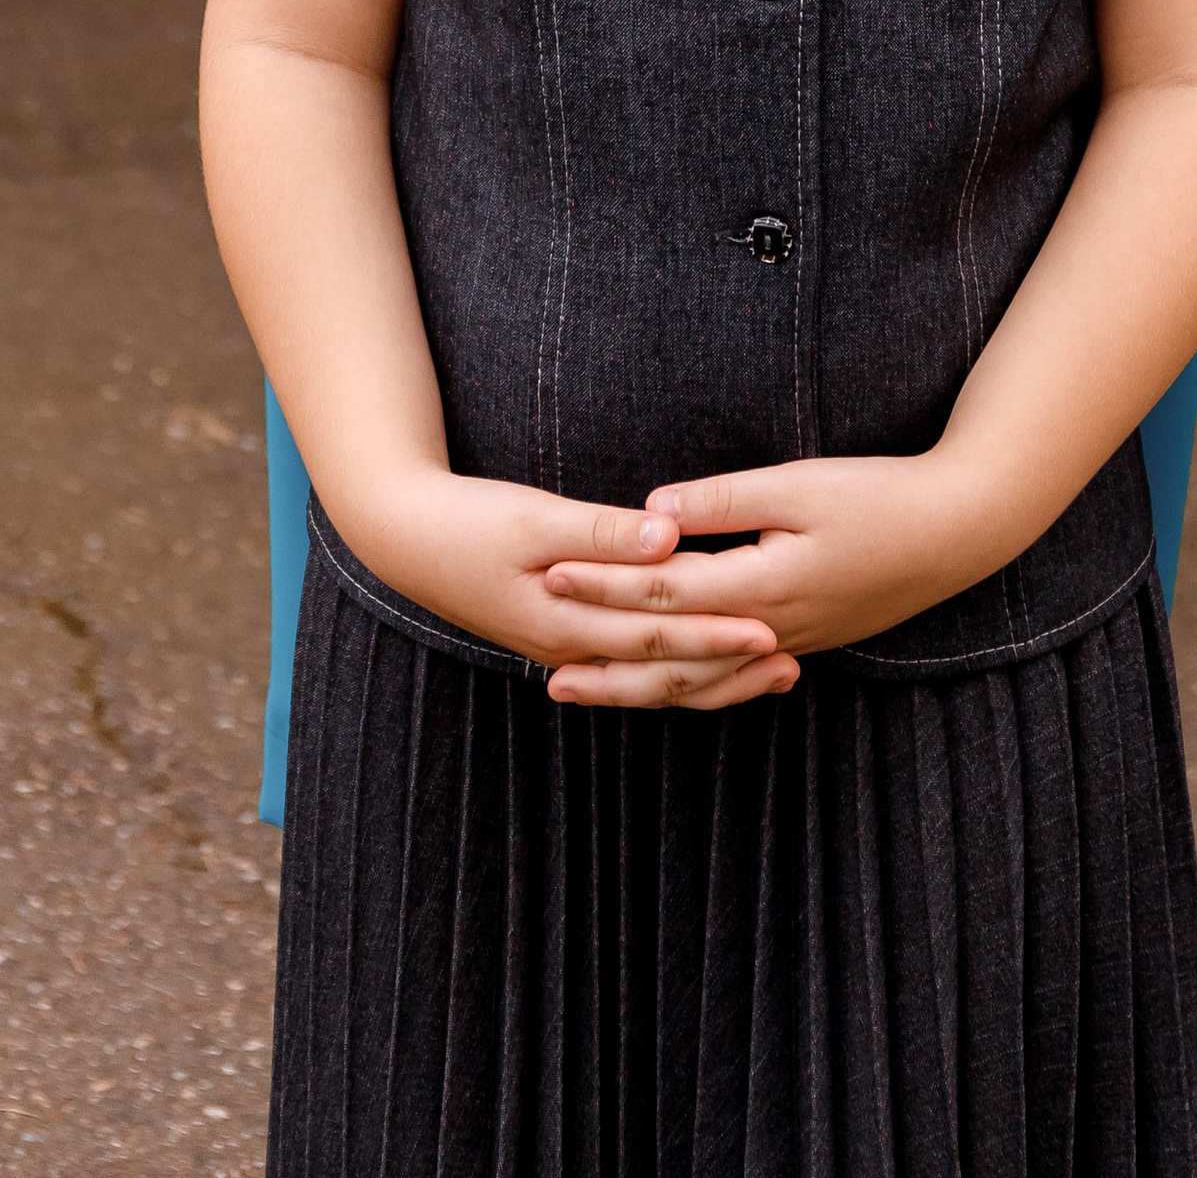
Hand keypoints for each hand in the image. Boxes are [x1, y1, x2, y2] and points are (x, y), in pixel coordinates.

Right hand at [361, 472, 795, 710]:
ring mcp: (566, 649)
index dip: (714, 634)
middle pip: (661, 672)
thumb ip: (604, 532)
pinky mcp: (565, 636)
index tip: (770, 630)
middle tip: (790, 662)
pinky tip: (708, 659)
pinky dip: (676, 665)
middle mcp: (570, 650)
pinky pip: (633, 665)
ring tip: (771, 668)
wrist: (407, 538)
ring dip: (711, 675)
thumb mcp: (533, 517)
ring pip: (651, 678)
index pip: (654, 638)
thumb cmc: (469, 520)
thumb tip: (669, 535)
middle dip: (726, 667)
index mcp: (564, 623)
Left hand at [543, 452, 1004, 684]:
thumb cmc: (879, 497)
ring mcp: (789, 642)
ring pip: (701, 683)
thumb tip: (653, 508)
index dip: (606, 585)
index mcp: (762, 586)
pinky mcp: (804, 640)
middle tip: (545, 676)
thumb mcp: (800, 484)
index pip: (666, 590)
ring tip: (589, 693)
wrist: (955, 534)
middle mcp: (769, 628)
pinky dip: (690, 690)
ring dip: (641, 690)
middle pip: (673, 658)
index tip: (553, 577)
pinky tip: (667, 688)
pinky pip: (730, 681)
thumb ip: (725, 499)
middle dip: (608, 663)